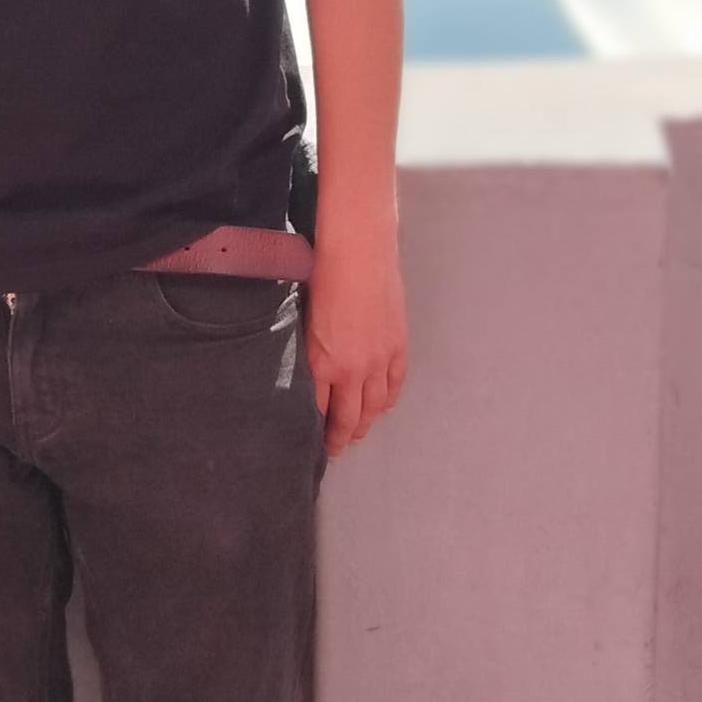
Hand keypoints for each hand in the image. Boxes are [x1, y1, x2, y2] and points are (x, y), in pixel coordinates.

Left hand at [304, 230, 406, 457]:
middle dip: (340, 438)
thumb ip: (309, 354)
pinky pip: (394, 385)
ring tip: (355, 433)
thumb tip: (309, 378)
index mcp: (322, 364)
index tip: (310, 441)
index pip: (318, 411)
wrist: (358, 252)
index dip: (315, 430)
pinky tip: (381, 407)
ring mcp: (379, 360)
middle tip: (333, 449)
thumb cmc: (322, 277)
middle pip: (348, 418)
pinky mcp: (397, 347)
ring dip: (364, 424)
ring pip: (373, 408)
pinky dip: (388, 401)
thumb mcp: (303, 321)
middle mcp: (352, 370)